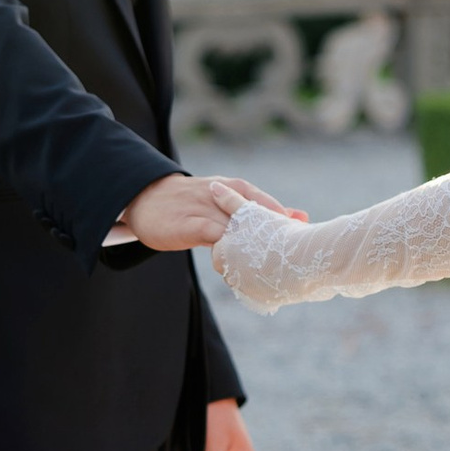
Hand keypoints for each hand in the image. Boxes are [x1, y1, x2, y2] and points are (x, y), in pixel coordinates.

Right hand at [119, 172, 307, 254]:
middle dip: (275, 232)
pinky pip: (213, 236)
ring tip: (275, 260)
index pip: (264, 203)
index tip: (304, 232)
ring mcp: (205, 209)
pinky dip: (228, 248)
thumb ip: (256, 210)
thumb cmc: (191, 203)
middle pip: (254, 215)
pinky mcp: (189, 225)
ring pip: (236, 225)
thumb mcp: (224, 202)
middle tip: (296, 250)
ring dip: (255, 242)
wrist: (144, 198)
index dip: (283, 219)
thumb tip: (296, 217)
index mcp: (233, 188)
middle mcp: (222, 195)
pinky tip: (240, 262)